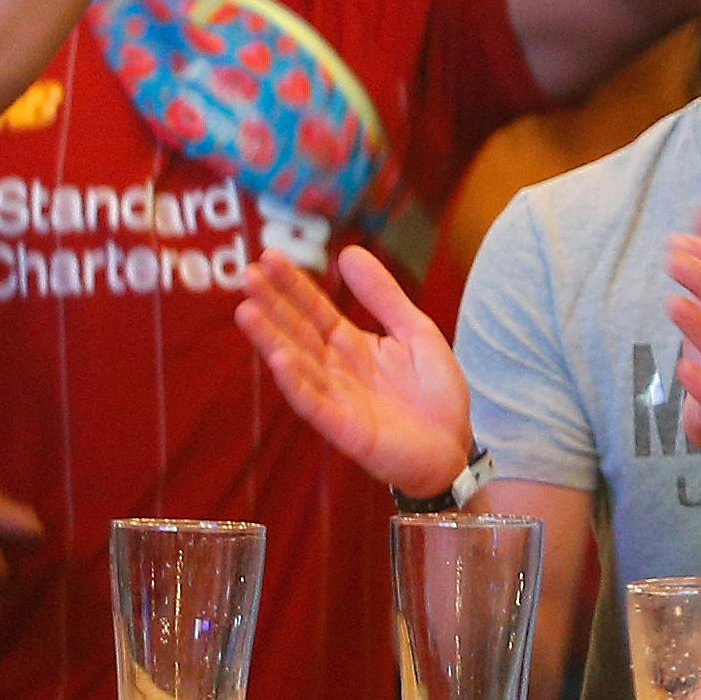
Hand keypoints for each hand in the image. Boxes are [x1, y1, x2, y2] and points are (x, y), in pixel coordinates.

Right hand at [234, 245, 474, 499]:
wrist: (455, 447)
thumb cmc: (434, 393)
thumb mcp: (415, 330)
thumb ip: (383, 295)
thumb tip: (349, 252)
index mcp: (351, 345)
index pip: (314, 309)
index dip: (292, 285)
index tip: (268, 256)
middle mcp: (335, 370)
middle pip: (297, 332)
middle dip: (272, 305)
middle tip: (245, 275)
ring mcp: (336, 398)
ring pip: (297, 365)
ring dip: (271, 340)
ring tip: (247, 311)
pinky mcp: (343, 428)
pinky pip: (314, 403)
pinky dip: (296, 382)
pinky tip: (278, 359)